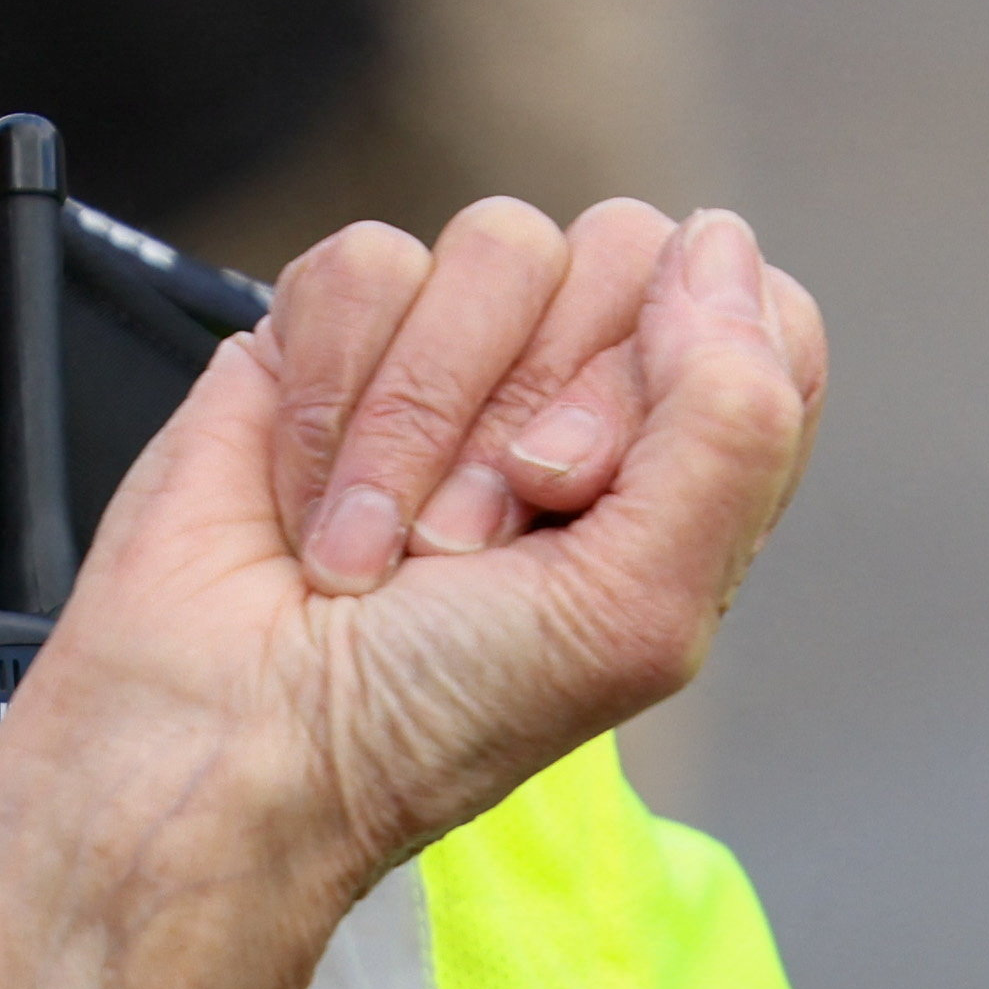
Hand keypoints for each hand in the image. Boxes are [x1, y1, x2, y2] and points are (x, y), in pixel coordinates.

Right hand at [0, 200, 826, 988]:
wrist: (226, 742)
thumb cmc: (425, 720)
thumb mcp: (638, 614)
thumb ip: (733, 426)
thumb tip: (720, 246)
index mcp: (677, 480)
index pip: (761, 318)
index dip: (683, 371)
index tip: (582, 489)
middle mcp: (573, 402)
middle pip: (626, 253)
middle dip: (538, 407)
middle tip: (473, 543)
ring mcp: (452, 362)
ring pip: (498, 247)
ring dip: (425, 420)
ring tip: (384, 544)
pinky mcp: (327, 336)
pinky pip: (369, 262)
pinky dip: (333, 394)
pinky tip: (310, 500)